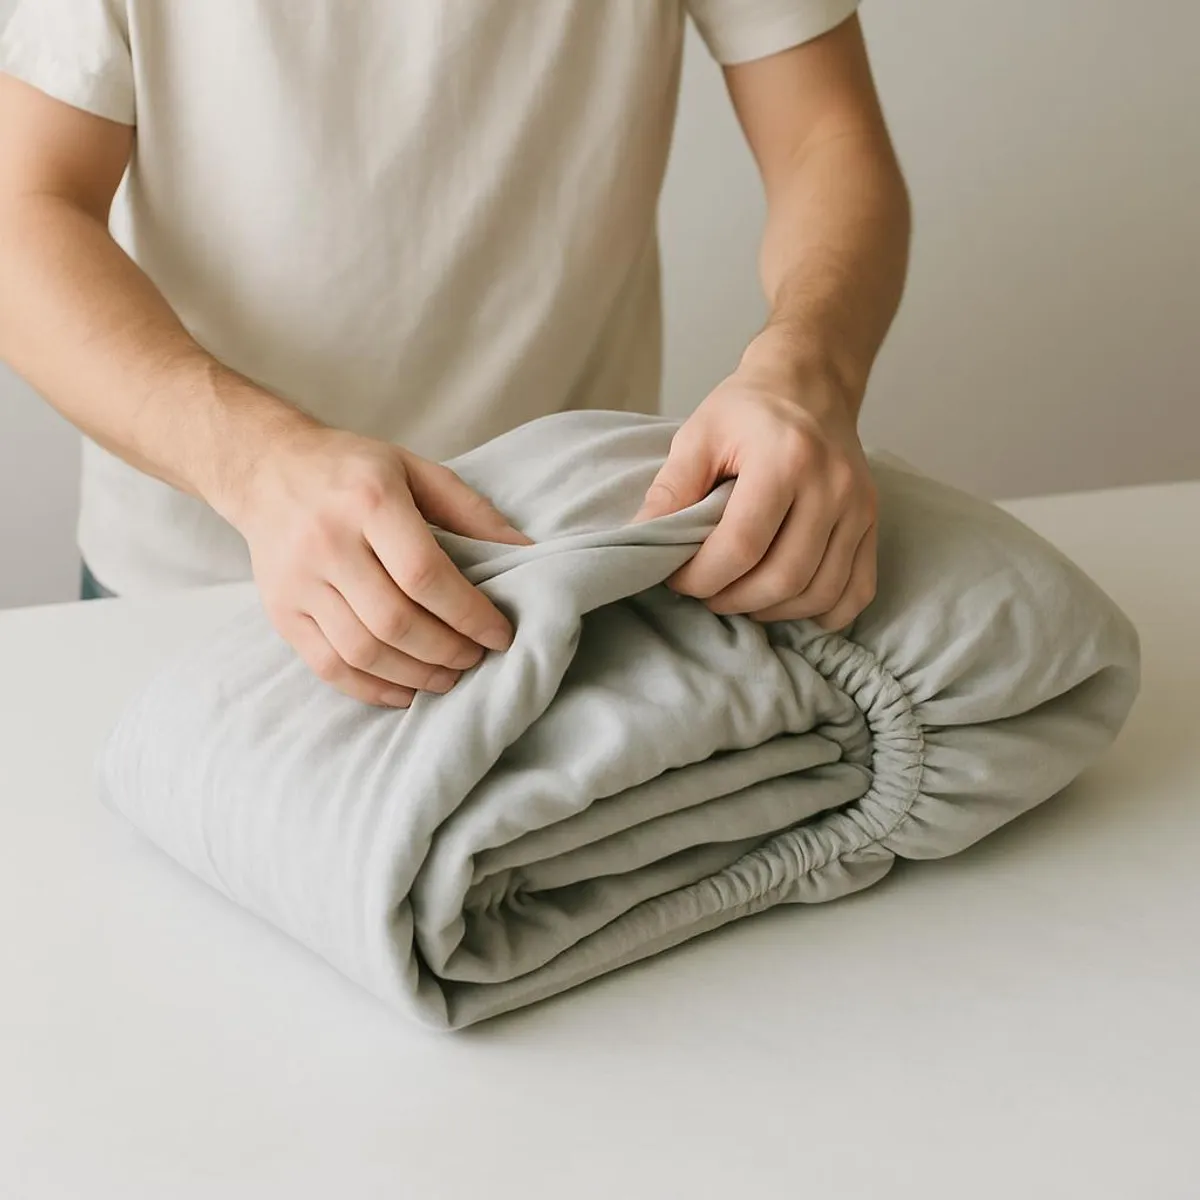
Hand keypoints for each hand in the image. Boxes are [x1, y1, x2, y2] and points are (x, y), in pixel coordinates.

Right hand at [231, 426, 529, 706]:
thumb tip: (527, 551)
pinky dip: (371, 689)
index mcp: (369, 500)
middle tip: (476, 658)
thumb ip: (472, 512)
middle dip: (447, 651)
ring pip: (362, 651)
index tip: (499, 634)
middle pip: (395, 621)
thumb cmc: (353, 470)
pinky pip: (328, 666)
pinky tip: (405, 690)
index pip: (424, 574)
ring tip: (448, 677)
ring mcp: (298, 581)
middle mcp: (327, 541)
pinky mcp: (281, 611)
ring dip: (415, 675)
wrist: (266, 467)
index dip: (468, 613)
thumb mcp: (416, 469)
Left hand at [635, 364, 877, 629]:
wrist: (810, 383)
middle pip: (783, 578)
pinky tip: (786, 603)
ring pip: (819, 594)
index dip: (702, 577)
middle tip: (705, 592)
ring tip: (739, 597)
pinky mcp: (872, 522)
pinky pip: (856, 591)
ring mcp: (859, 507)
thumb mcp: (698, 434)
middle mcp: (832, 485)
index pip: (741, 545)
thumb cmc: (746, 410)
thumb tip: (640, 541)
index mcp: (786, 459)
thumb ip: (670, 490)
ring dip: (772, 611)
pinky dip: (822, 614)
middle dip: (733, 600)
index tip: (678, 578)